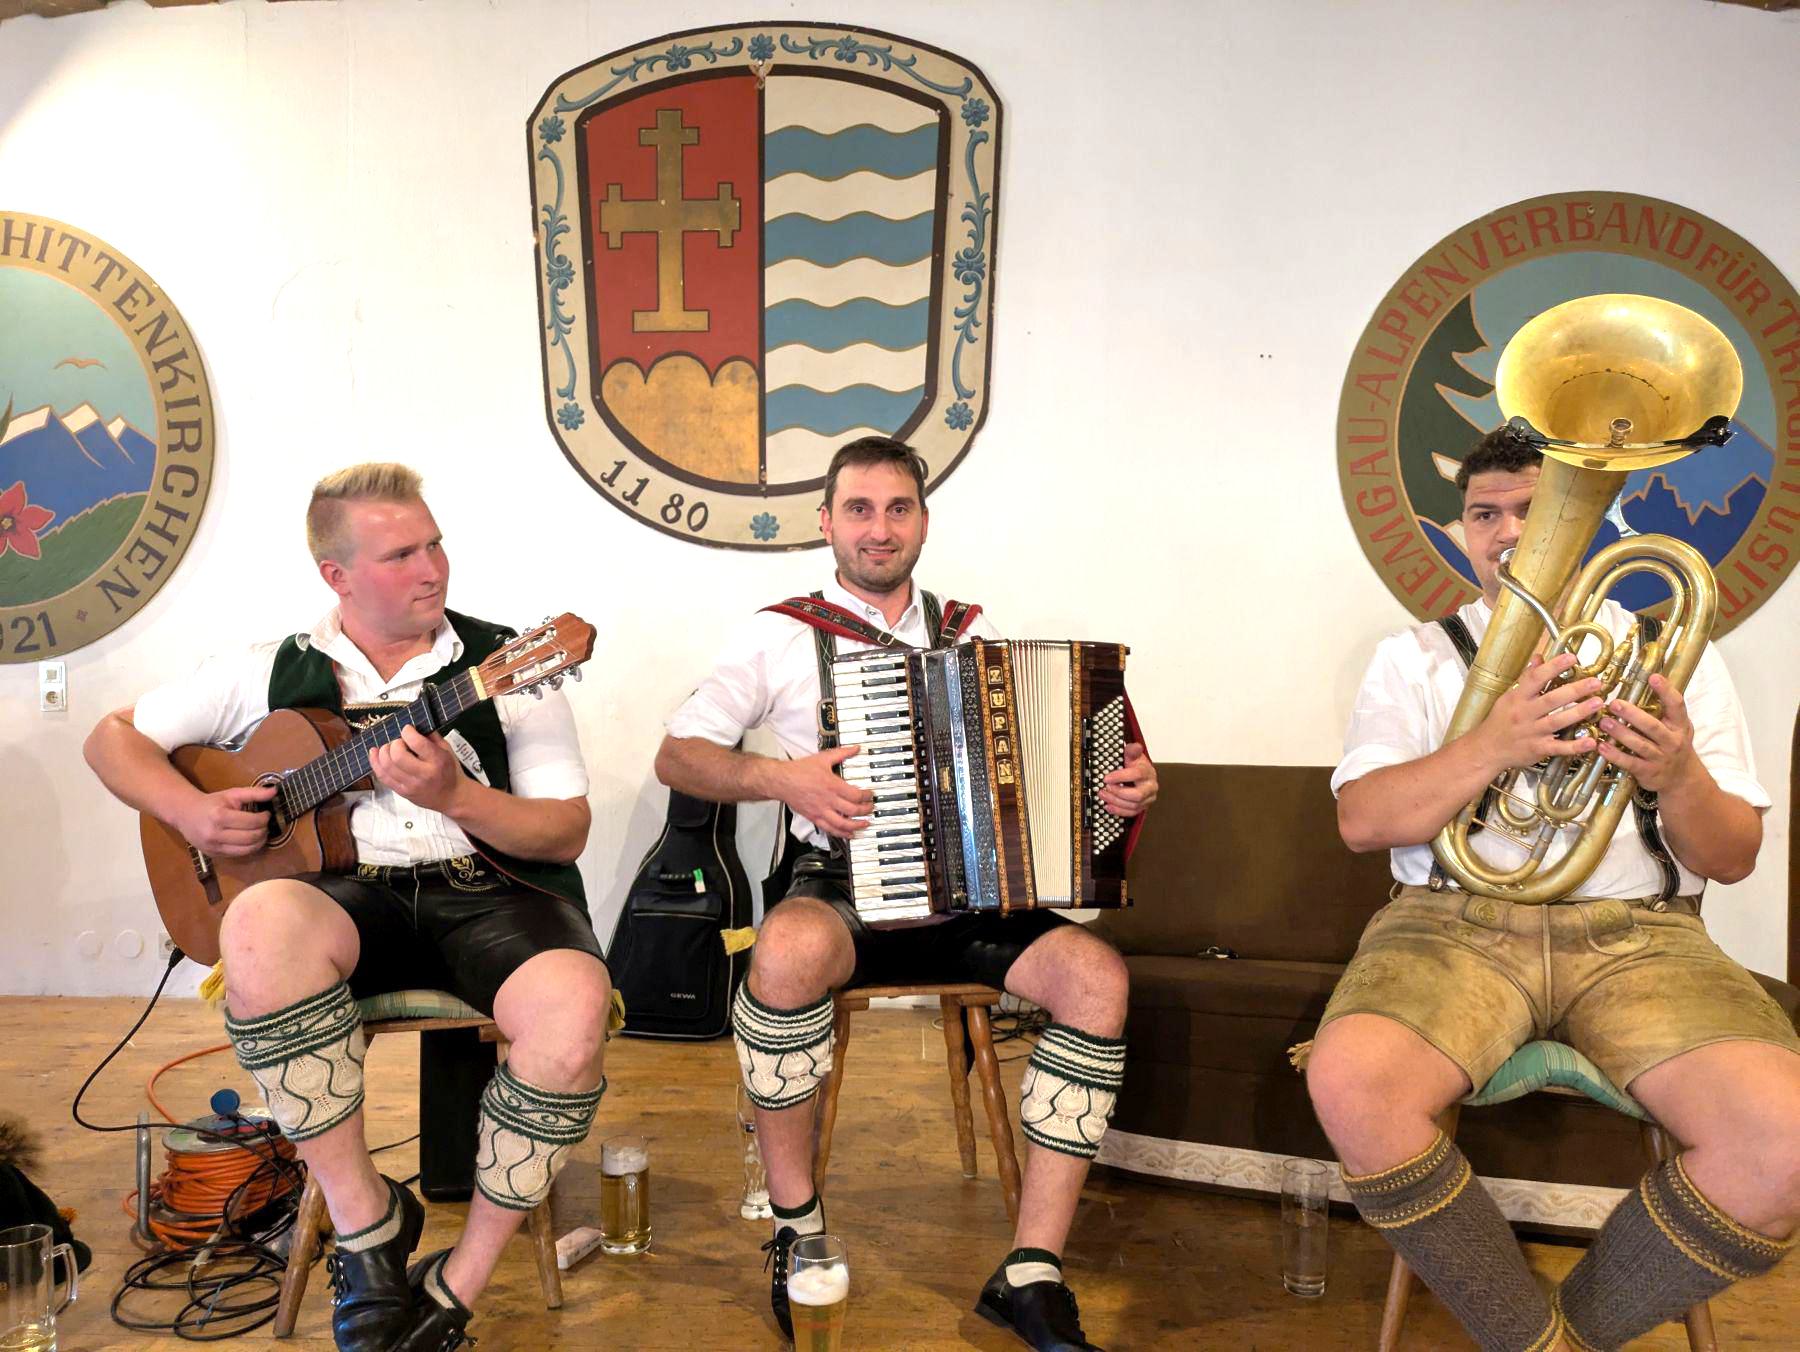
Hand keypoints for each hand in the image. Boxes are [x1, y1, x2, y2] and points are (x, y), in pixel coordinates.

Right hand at [177, 783, 276, 856]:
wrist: (186, 814)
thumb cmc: (212, 803)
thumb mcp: (232, 794)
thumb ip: (253, 793)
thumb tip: (274, 791)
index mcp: (219, 816)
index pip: (252, 822)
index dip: (264, 818)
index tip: (266, 814)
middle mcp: (215, 834)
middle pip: (251, 837)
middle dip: (264, 830)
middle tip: (265, 824)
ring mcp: (214, 847)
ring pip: (247, 850)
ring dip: (260, 841)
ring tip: (260, 832)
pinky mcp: (214, 855)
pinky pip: (239, 854)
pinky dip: (250, 848)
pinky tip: (251, 839)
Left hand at [368, 724, 467, 813]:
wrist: (452, 797)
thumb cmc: (451, 772)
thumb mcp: (448, 750)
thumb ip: (432, 737)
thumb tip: (414, 726)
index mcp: (438, 761)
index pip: (416, 743)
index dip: (408, 732)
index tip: (408, 729)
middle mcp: (424, 774)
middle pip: (398, 755)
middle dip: (394, 743)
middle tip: (399, 742)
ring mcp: (411, 785)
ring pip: (387, 766)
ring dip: (384, 751)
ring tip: (389, 748)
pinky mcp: (402, 792)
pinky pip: (383, 777)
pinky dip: (375, 762)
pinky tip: (375, 753)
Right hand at [776, 745, 874, 837]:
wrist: (782, 781)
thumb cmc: (799, 770)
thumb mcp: (823, 758)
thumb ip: (842, 753)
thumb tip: (855, 748)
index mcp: (832, 785)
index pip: (856, 795)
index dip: (867, 797)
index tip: (870, 795)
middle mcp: (828, 800)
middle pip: (853, 810)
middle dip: (865, 810)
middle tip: (870, 808)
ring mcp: (821, 811)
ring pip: (843, 824)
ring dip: (857, 825)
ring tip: (865, 824)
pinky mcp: (814, 818)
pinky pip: (830, 829)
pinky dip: (841, 834)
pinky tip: (848, 834)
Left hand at [1100, 743, 1156, 817]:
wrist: (1142, 775)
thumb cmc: (1136, 765)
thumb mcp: (1133, 755)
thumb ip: (1132, 751)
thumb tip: (1134, 746)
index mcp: (1148, 772)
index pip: (1137, 775)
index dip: (1120, 777)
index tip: (1106, 778)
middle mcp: (1151, 786)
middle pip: (1137, 795)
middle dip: (1118, 793)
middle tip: (1105, 788)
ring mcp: (1148, 798)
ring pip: (1133, 805)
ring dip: (1116, 802)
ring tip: (1103, 795)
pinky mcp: (1143, 807)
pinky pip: (1132, 813)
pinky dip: (1119, 811)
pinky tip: (1109, 806)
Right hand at [1470, 653, 1602, 772]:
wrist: (1488, 749)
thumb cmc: (1500, 721)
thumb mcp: (1509, 697)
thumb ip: (1526, 678)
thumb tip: (1539, 658)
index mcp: (1517, 698)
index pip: (1536, 679)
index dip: (1554, 667)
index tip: (1571, 657)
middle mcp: (1524, 714)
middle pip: (1551, 700)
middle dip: (1575, 690)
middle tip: (1595, 682)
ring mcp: (1531, 732)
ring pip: (1557, 721)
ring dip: (1579, 712)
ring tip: (1598, 703)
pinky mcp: (1538, 749)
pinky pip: (1558, 747)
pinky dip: (1575, 746)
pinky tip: (1590, 742)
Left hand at [1596, 674, 1697, 792]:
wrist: (1681, 778)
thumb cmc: (1673, 744)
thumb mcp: (1676, 726)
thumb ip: (1664, 709)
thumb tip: (1646, 679)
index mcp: (1680, 725)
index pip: (1677, 705)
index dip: (1666, 691)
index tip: (1653, 677)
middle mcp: (1672, 741)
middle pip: (1652, 726)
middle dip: (1633, 715)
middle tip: (1614, 703)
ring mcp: (1661, 758)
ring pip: (1639, 744)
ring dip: (1620, 733)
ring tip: (1603, 722)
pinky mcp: (1648, 772)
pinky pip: (1630, 762)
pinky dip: (1615, 755)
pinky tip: (1601, 746)